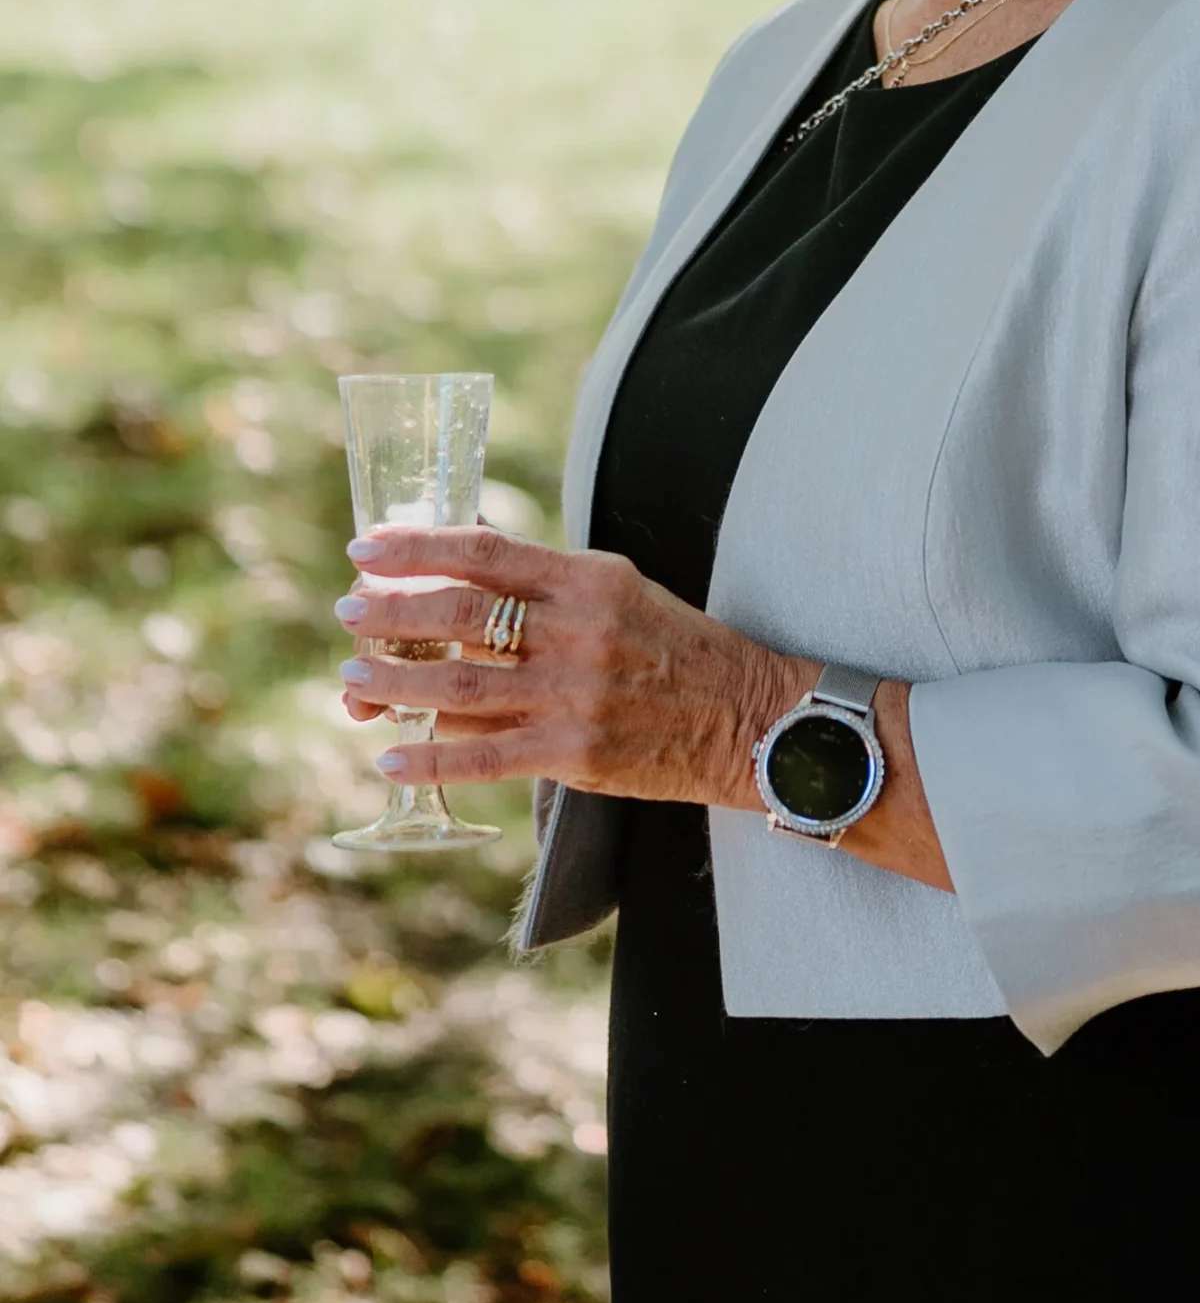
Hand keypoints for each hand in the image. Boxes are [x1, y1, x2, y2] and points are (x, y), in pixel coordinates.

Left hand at [334, 523, 805, 805]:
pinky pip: (483, 754)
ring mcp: (574, 696)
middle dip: (390, 612)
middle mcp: (579, 633)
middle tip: (348, 612)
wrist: (748, 719)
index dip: (418, 548)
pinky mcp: (574, 754)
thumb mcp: (622, 592)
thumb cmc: (678, 650)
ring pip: (458, 684)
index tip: (368, 548)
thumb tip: (465, 575)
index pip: (487, 553)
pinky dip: (428, 753)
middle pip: (460, 615)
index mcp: (590, 582)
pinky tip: (389, 753)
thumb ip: (550, 584)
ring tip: (351, 679)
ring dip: (392, 681)